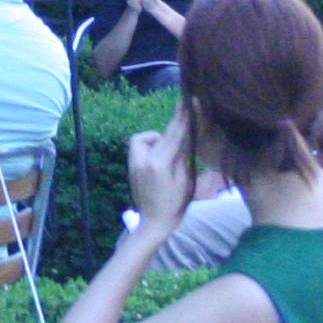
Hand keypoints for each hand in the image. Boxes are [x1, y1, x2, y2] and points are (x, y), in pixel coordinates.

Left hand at [123, 109, 195, 229]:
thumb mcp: (185, 179)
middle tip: (186, 112)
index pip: (174, 133)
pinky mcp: (132, 165)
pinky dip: (151, 146)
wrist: (153, 223)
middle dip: (174, 123)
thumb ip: (184, 154)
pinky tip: (161, 157)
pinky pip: (141, 146)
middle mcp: (142, 159)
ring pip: (145, 138)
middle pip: (160, 132)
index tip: (190, 99)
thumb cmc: (175, 205)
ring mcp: (134, 162)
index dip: (184, 115)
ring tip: (171, 151)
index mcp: (158, 163)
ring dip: (159, 138)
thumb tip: (188, 132)